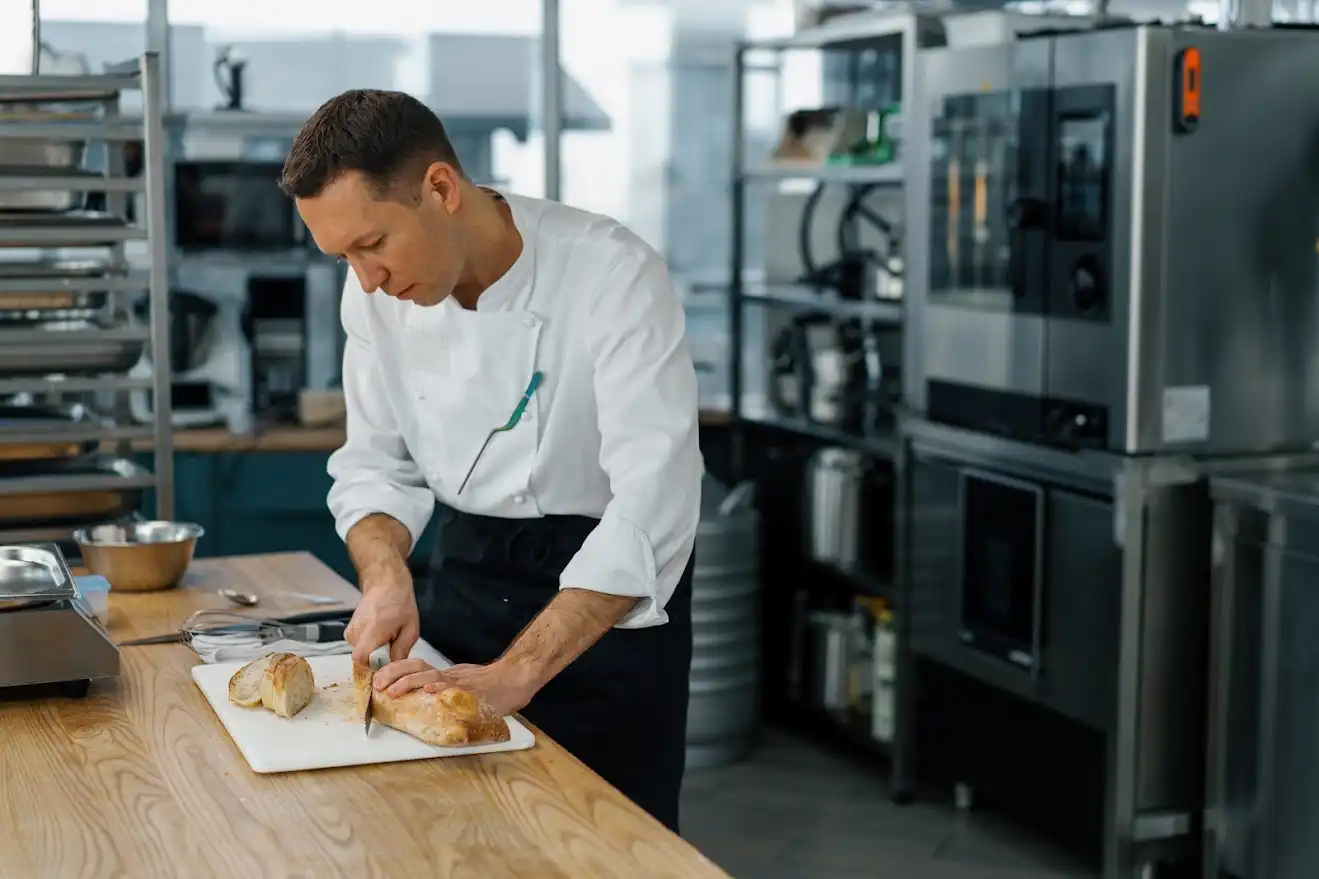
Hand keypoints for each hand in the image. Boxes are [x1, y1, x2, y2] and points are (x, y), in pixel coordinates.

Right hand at [345, 562, 418, 665]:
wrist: (385, 584)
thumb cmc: (401, 604)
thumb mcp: (410, 629)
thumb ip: (401, 651)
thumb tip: (393, 669)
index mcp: (372, 631)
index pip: (360, 659)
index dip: (374, 667)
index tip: (387, 661)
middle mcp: (356, 632)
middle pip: (363, 659)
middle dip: (378, 659)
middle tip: (392, 646)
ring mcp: (350, 631)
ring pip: (361, 653)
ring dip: (374, 651)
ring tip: (387, 637)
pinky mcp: (349, 631)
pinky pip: (359, 646)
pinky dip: (369, 645)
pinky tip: (380, 633)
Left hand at [373, 658, 538, 718]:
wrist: (516, 679)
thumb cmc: (493, 686)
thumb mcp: (464, 684)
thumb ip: (446, 689)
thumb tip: (426, 699)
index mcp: (445, 675)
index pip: (415, 666)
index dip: (395, 670)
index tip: (378, 678)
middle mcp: (448, 677)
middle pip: (417, 667)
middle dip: (394, 674)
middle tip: (377, 685)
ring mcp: (459, 683)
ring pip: (430, 677)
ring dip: (409, 682)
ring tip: (393, 691)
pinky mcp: (471, 692)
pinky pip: (453, 689)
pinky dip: (440, 688)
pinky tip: (429, 691)